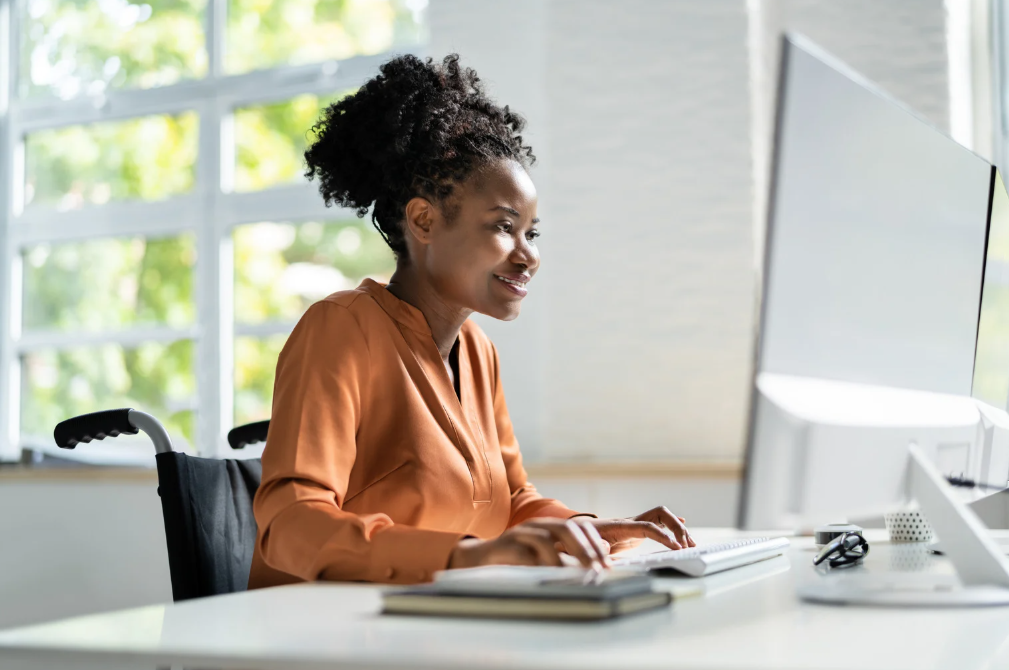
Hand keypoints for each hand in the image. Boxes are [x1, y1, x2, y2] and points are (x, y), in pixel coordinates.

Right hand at [448, 518, 610, 569]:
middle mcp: (537, 526)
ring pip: (544, 538)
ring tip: (571, 574)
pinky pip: (522, 553)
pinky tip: (546, 577)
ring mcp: (519, 534)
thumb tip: (605, 554)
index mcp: (551, 528)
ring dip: (561, 557)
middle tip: (596, 568)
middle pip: (566, 528)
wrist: (478, 559)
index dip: (596, 543)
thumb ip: (571, 556)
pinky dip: (536, 564)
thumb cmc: (517, 560)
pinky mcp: (503, 546)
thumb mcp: (546, 558)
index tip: (608, 564)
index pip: (580, 527)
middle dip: (584, 548)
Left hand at [587, 506, 694, 553]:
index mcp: (619, 526)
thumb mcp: (584, 545)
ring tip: (691, 544)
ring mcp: (635, 524)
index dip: (662, 535)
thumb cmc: (579, 539)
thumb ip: (594, 547)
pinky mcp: (636, 530)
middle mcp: (630, 521)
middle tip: (685, 546)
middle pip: (660, 514)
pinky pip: (658, 523)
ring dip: (678, 528)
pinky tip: (684, 528)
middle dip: (676, 527)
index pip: (646, 526)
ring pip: (663, 517)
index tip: (675, 547)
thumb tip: (606, 549)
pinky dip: (672, 526)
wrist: (575, 531)